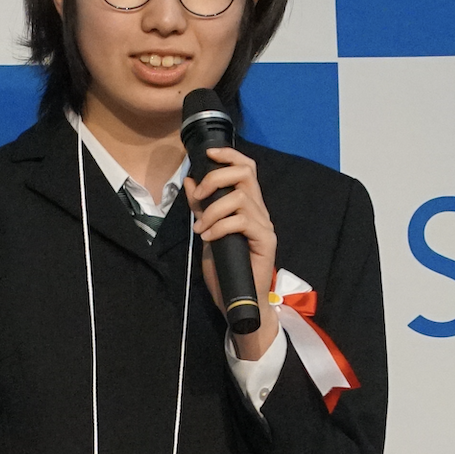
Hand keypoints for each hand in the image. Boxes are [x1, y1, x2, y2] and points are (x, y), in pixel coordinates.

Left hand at [186, 145, 280, 359]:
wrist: (239, 299)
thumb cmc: (226, 267)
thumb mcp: (207, 231)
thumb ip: (201, 207)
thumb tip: (190, 181)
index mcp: (248, 205)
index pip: (246, 168)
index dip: (228, 155)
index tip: (207, 154)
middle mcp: (259, 210)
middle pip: (244, 174)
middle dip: (216, 178)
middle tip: (199, 197)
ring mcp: (264, 225)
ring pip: (239, 198)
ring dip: (213, 210)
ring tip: (201, 228)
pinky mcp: (265, 240)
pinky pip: (241, 221)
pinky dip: (219, 226)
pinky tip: (209, 238)